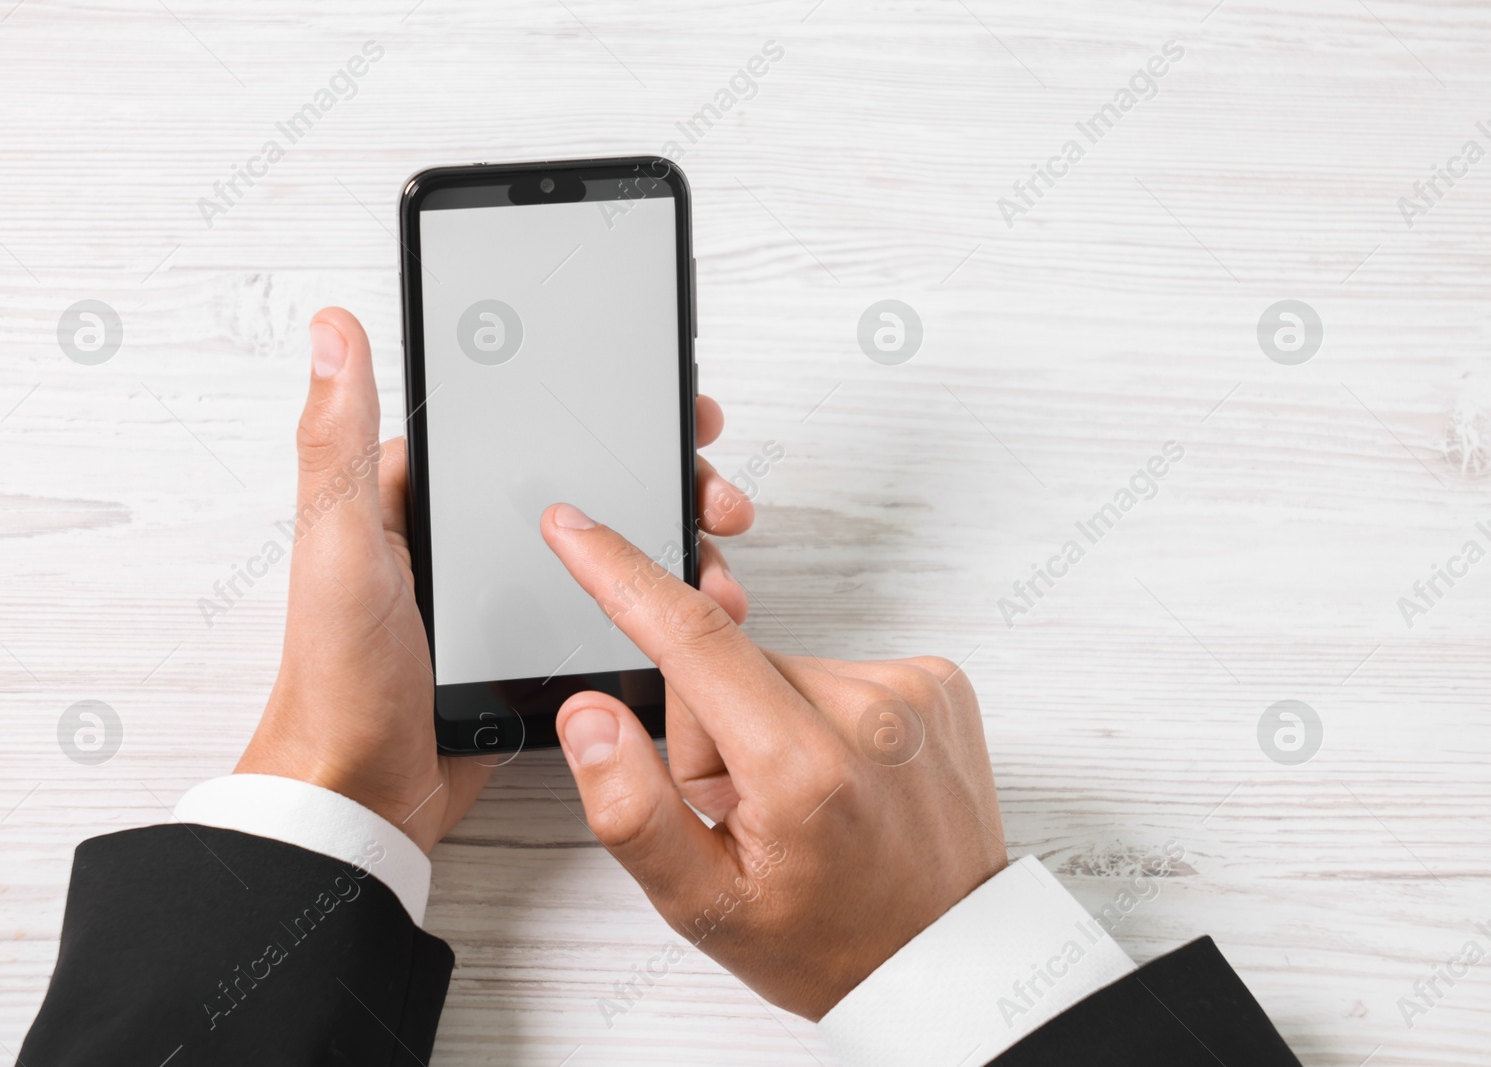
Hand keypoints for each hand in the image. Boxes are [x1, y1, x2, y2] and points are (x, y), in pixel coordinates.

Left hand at [235, 307, 756, 852]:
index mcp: (425, 495)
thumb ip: (339, 439)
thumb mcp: (338, 543)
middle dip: (662, 476)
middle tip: (713, 490)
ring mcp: (511, 591)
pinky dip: (658, 604)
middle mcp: (473, 535)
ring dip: (672, 541)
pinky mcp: (536, 644)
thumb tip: (334, 330)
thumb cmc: (338, 676)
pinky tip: (694, 613)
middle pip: (589, 480)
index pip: (528, 421)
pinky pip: (611, 608)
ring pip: (611, 544)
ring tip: (718, 555)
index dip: (604, 404)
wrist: (360, 797)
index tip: (666, 400)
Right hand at [540, 504, 1008, 1018]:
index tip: (573, 528)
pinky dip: (820, 711)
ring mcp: (913, 690)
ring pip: (780, 664)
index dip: (618, 573)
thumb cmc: (826, 941)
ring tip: (803, 799)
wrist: (943, 959)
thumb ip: (630, 808)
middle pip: (727, 660)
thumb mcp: (703, 903)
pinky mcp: (938, 681)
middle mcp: (867, 712)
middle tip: (744, 804)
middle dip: (710, 720)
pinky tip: (843, 773)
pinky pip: (835, 668)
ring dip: (768, 718)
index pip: (689, 637)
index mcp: (801, 765)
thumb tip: (589, 715)